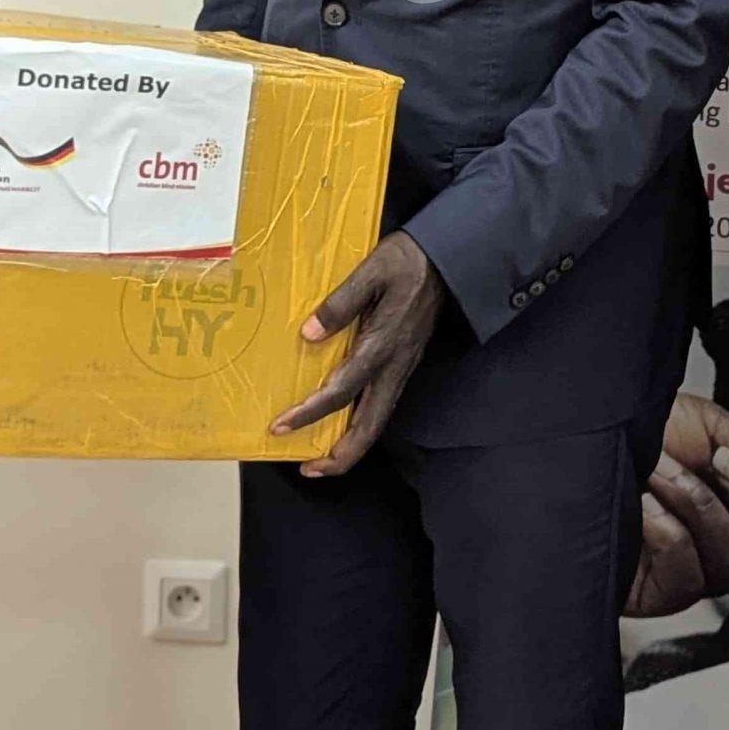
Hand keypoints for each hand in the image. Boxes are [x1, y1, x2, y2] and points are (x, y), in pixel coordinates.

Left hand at [271, 230, 446, 476]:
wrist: (448, 260)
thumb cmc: (407, 262)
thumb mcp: (372, 271)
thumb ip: (340, 303)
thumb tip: (308, 334)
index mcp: (382, 346)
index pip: (341, 392)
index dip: (308, 413)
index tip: (280, 426)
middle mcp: (393, 367)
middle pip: (368, 428)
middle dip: (339, 456)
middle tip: (307, 469)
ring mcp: (401, 369)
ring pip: (377, 422)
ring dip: (350, 447)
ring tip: (320, 458)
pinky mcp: (402, 365)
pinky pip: (381, 407)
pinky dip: (360, 426)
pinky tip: (342, 423)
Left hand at [627, 394, 728, 619]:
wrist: (577, 441)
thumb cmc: (636, 432)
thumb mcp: (706, 425)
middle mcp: (719, 543)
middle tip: (718, 458)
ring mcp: (692, 572)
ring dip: (697, 505)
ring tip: (659, 469)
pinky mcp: (658, 594)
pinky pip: (687, 576)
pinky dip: (669, 533)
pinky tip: (644, 504)